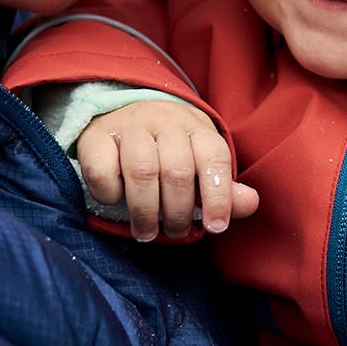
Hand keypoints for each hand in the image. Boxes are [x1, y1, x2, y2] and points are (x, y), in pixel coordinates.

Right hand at [78, 101, 258, 239]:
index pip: (215, 157)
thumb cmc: (169, 150)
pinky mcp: (96, 135)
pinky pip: (103, 169)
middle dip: (179, 211)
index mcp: (197, 127)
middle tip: (176, 232)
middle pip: (177, 170)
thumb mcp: (200, 164)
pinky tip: (115, 202)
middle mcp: (165, 120)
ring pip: (142, 171)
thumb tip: (250, 204)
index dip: (219, 196)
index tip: (216, 227)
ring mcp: (130, 125)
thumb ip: (224, 189)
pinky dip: (109, 193)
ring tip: (147, 232)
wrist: (123, 113)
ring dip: (146, 211)